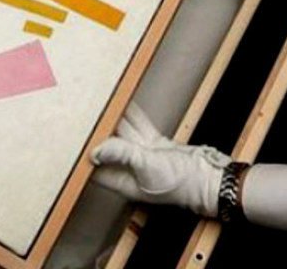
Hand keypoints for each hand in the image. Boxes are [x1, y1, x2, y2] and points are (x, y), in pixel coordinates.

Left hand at [90, 101, 230, 217]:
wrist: (210, 178)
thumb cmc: (183, 183)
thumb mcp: (147, 165)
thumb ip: (122, 154)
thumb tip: (97, 150)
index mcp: (124, 181)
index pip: (97, 168)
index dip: (86, 154)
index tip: (76, 137)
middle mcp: (131, 169)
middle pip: (109, 147)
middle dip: (99, 132)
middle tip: (86, 113)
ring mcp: (144, 156)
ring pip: (124, 134)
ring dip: (115, 120)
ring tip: (102, 103)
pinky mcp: (156, 146)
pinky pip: (140, 127)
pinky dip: (133, 116)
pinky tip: (125, 103)